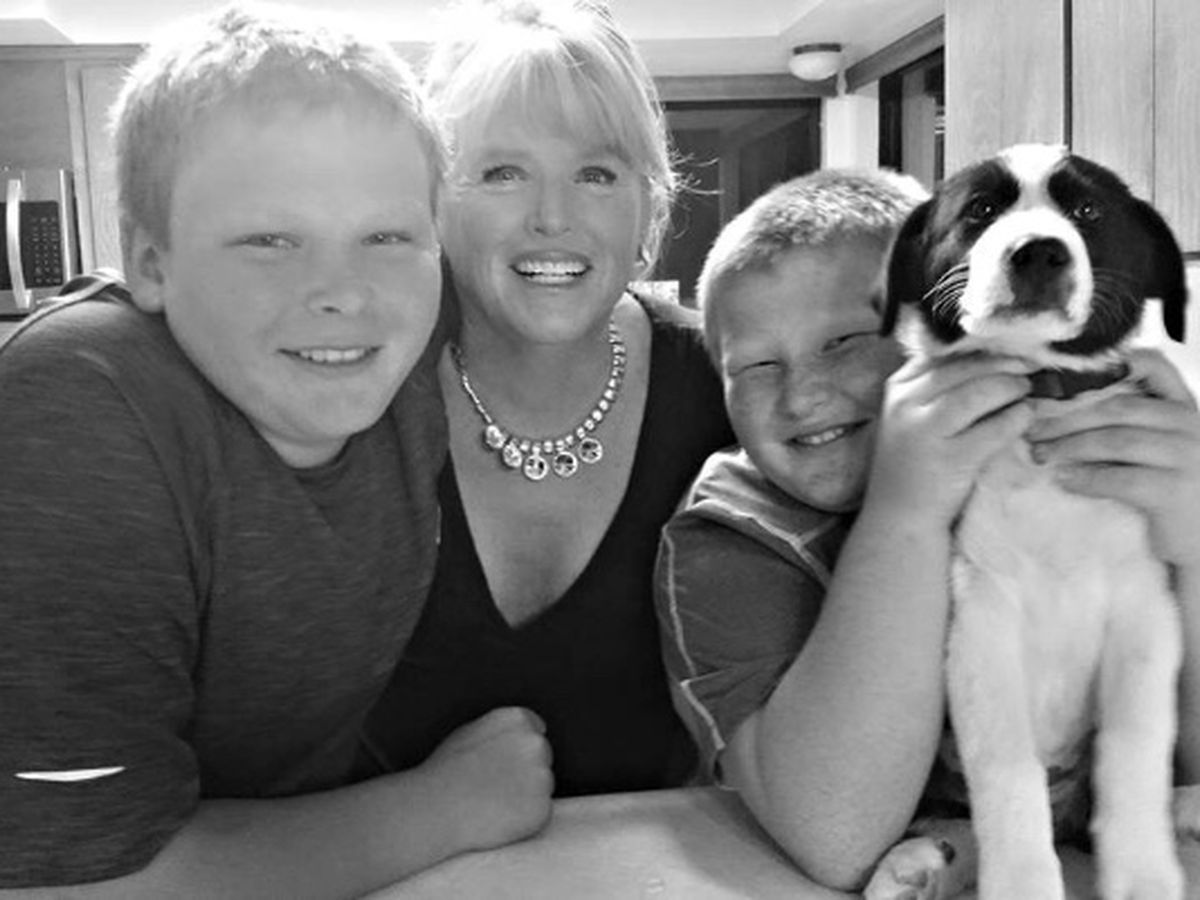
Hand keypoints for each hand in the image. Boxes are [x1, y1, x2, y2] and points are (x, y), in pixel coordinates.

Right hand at [420, 706, 553, 851]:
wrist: (437, 808)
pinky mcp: (542, 808)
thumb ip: (499, 729)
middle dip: (526, 771)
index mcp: (517, 720)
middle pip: (542, 758)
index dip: (519, 749)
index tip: (505, 763)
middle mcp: (535, 743)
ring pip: (542, 786)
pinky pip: (540, 813)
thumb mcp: (468, 732)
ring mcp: (541, 776)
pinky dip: (526, 818)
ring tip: (493, 802)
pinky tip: (499, 817)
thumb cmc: (445, 772)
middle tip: (495, 786)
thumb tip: (512, 734)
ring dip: (526, 795)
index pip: (536, 730)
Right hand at [866, 353, 1033, 523]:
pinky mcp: (950, 458)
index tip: (1009, 349)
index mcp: (897, 388)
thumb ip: (938, 388)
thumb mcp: (914, 417)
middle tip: (1031, 367)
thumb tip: (995, 357)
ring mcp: (925, 431)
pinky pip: (995, 428)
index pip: (945, 354)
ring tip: (1029, 390)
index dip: (982, 349)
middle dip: (1004, 364)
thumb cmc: (913, 463)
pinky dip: (1017, 418)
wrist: (900, 516)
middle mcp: (905, 404)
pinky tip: (1026, 416)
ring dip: (1012, 387)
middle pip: (965, 368)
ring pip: (979, 392)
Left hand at [1026, 349, 1199, 568]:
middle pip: (1117, 408)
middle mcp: (1191, 426)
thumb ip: (1133, 424)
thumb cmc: (1174, 493)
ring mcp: (1188, 457)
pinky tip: (1064, 480)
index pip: (1154, 367)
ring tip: (1041, 454)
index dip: (1109, 365)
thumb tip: (1064, 411)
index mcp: (1185, 408)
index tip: (1065, 376)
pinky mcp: (1176, 491)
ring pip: (1115, 441)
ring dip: (1069, 447)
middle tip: (1033, 429)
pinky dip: (1086, 478)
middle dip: (1068, 418)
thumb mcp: (1161, 449)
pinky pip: (1121, 479)